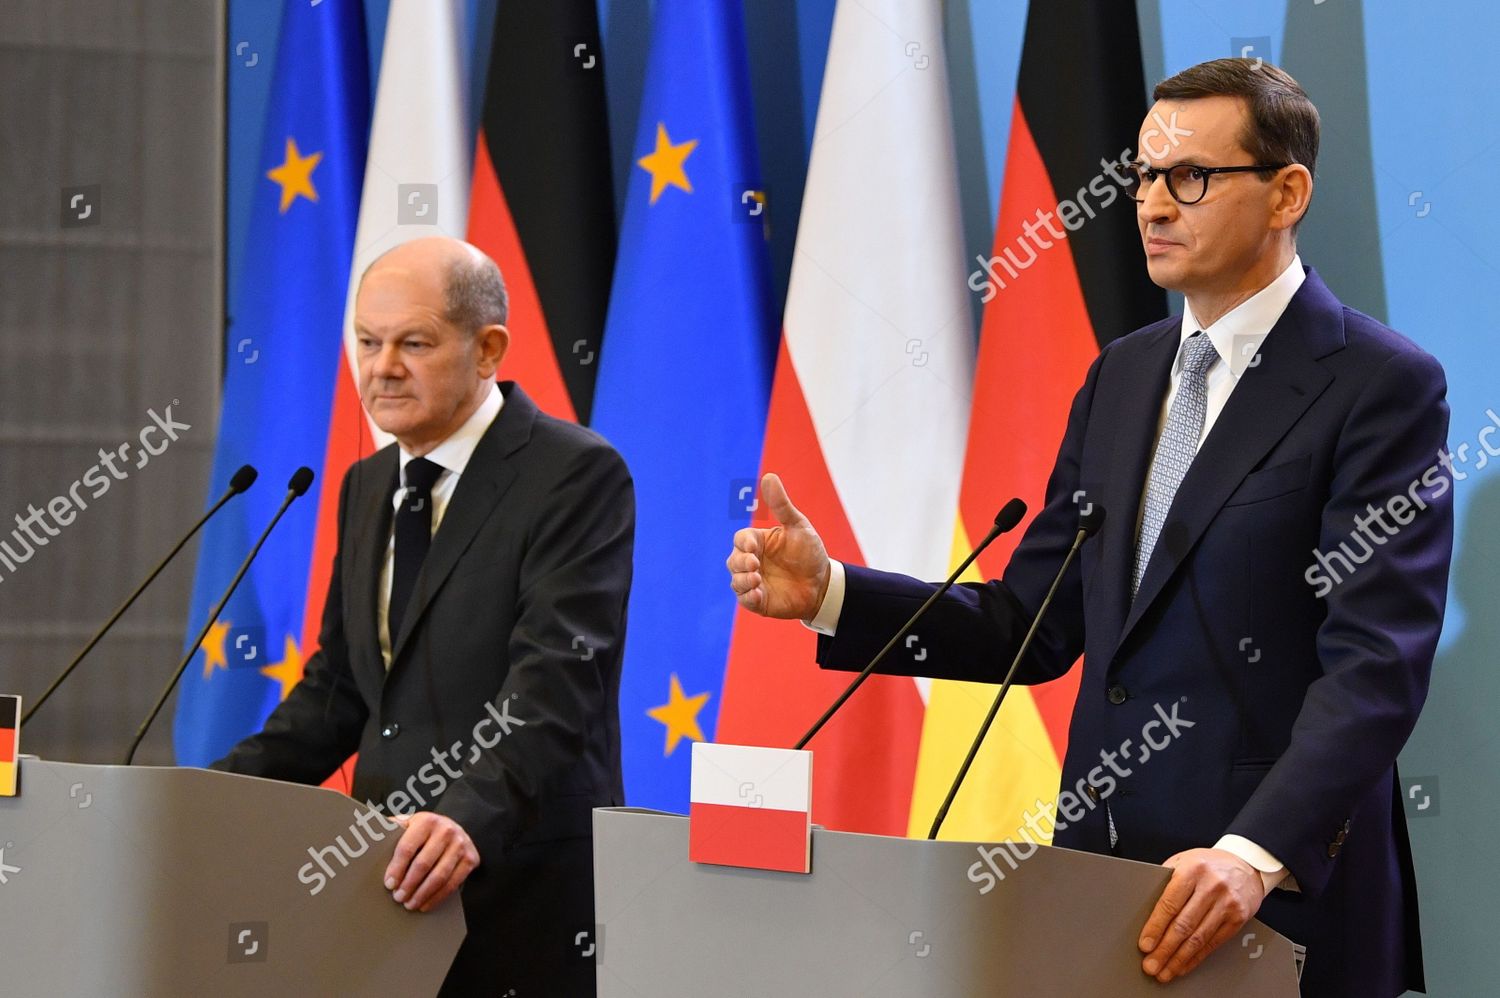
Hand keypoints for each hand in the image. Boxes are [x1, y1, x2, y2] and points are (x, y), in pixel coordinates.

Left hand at [384, 812, 479, 912]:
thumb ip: (391, 829)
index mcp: (426, 821)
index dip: (396, 868)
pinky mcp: (471, 859)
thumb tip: (363, 835)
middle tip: (398, 898)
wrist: (456, 828)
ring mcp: (461, 845)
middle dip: (408, 884)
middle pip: (423, 864)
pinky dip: (437, 897)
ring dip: (422, 894)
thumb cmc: (425, 831)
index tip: (388, 884)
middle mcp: (446, 830)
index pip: (407, 847)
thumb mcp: (409, 824)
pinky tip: (425, 904)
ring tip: (409, 904)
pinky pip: (453, 883)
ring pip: (439, 876)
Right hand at [725, 473, 830, 619]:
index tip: (754, 547)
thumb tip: (769, 476)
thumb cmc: (809, 553)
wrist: (823, 584)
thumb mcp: (798, 526)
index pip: (741, 539)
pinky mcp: (759, 601)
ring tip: (757, 579)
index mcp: (759, 542)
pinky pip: (744, 599)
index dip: (744, 543)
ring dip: (742, 579)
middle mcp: (752, 561)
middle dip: (741, 561)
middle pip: (734, 560)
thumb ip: (781, 505)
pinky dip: (747, 596)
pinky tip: (757, 593)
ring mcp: (754, 582)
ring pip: (736, 580)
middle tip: (755, 564)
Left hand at [1138, 847, 1264, 982]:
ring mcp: (1227, 904)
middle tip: (1151, 965)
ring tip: (1164, 971)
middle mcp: (1211, 887)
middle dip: (1164, 949)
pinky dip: (1196, 957)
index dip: (1155, 927)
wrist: (1247, 864)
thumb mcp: (1183, 861)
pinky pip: (1213, 943)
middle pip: (1183, 925)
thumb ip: (1165, 881)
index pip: (1169, 904)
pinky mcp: (1238, 919)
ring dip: (1179, 959)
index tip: (1145, 945)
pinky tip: (1184, 966)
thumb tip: (1144, 910)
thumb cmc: (1207, 864)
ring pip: (1198, 938)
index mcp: (1192, 870)